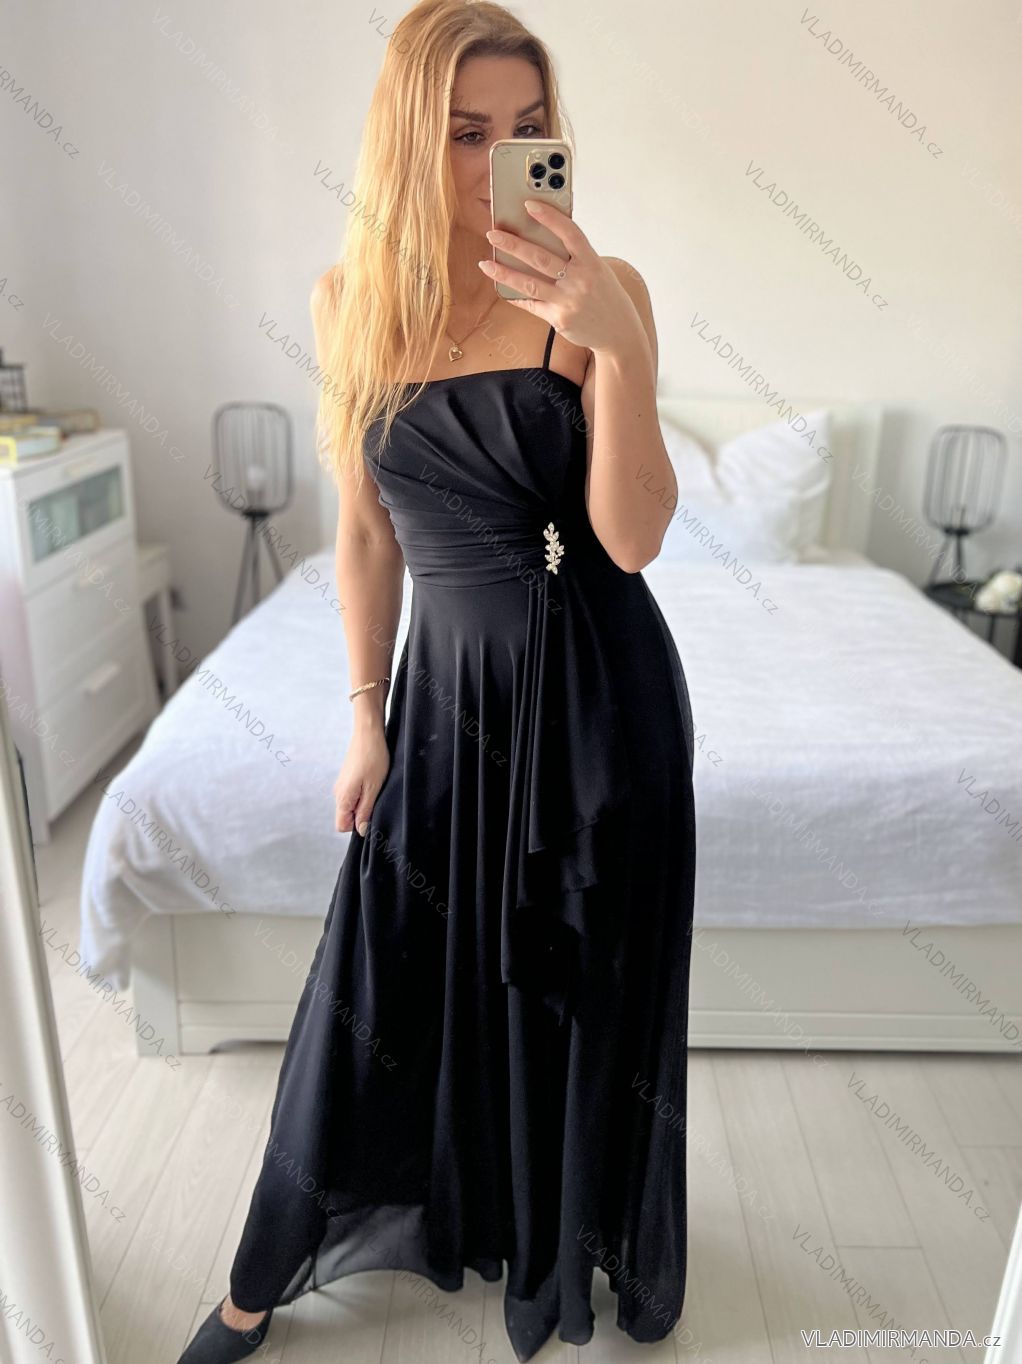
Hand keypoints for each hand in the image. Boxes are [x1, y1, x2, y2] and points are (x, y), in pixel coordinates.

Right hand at [334, 729, 390, 835]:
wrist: (368, 734)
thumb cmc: (373, 758)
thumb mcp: (373, 788)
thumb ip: (365, 810)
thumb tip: (360, 830)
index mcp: (342, 797)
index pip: (341, 826)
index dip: (357, 825)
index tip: (370, 813)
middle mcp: (338, 793)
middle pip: (346, 816)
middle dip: (361, 814)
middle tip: (375, 798)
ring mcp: (342, 785)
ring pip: (350, 805)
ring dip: (363, 802)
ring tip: (375, 787)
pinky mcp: (347, 778)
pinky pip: (352, 795)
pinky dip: (362, 793)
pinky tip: (372, 781)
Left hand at [481, 200, 637, 354]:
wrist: (618, 332)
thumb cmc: (605, 296)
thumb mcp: (598, 270)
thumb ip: (576, 256)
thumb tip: (542, 238)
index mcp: (592, 262)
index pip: (569, 233)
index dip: (549, 217)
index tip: (528, 205)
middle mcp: (580, 281)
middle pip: (541, 258)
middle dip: (514, 245)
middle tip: (493, 234)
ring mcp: (569, 302)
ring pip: (530, 284)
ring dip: (504, 273)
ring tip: (486, 264)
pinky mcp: (559, 319)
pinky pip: (532, 305)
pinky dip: (516, 296)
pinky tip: (502, 289)